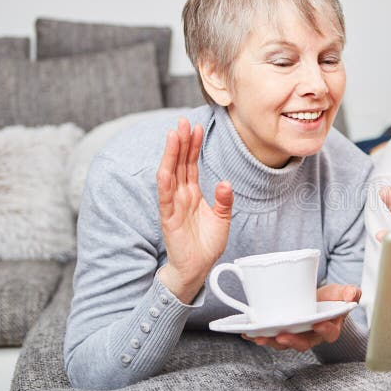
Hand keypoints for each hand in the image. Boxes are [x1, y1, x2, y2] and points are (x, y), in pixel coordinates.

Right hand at [156, 118, 233, 303]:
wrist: (198, 268)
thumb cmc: (206, 243)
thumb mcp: (222, 218)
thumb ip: (224, 200)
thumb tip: (225, 182)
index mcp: (193, 193)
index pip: (191, 165)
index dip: (193, 146)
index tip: (197, 128)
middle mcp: (181, 196)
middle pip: (180, 164)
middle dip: (181, 143)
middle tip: (183, 122)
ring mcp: (173, 205)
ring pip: (170, 175)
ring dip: (171, 155)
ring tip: (174, 136)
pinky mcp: (169, 218)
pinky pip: (165, 197)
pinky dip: (165, 182)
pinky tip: (165, 168)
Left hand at [242, 284, 361, 351]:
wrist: (318, 302)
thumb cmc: (331, 299)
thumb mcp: (342, 293)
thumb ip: (350, 293)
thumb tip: (352, 295)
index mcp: (330, 327)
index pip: (329, 333)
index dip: (324, 330)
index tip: (319, 323)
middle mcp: (312, 335)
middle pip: (303, 343)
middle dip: (292, 342)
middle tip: (282, 336)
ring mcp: (296, 335)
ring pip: (284, 343)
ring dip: (271, 342)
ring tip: (259, 337)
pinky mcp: (282, 331)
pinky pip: (270, 337)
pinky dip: (257, 336)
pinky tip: (247, 332)